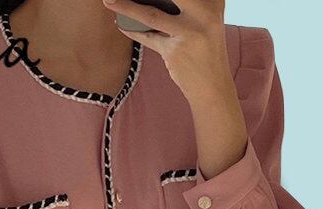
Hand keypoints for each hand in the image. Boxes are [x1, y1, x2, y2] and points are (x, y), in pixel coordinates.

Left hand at [103, 0, 229, 102]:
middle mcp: (203, 14)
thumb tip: (151, 1)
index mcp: (213, 3)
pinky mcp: (173, 52)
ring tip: (109, 0)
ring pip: (150, 15)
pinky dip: (132, 31)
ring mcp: (188, 33)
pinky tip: (120, 24)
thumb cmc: (206, 51)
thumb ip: (189, 7)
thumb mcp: (206, 22)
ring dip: (126, 7)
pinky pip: (147, 38)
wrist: (212, 87)